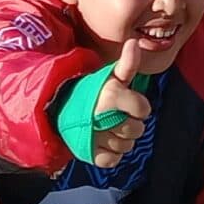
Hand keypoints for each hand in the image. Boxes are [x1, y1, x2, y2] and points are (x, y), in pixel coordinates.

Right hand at [89, 39, 153, 165]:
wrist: (60, 108)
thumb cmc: (93, 92)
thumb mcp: (110, 76)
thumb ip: (127, 63)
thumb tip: (135, 42)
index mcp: (111, 96)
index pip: (144, 109)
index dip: (140, 107)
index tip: (130, 103)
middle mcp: (103, 116)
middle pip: (137, 130)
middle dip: (132, 124)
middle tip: (119, 117)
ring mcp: (95, 136)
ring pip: (126, 146)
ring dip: (122, 139)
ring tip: (110, 129)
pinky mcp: (87, 152)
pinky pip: (111, 160)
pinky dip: (112, 155)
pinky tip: (106, 143)